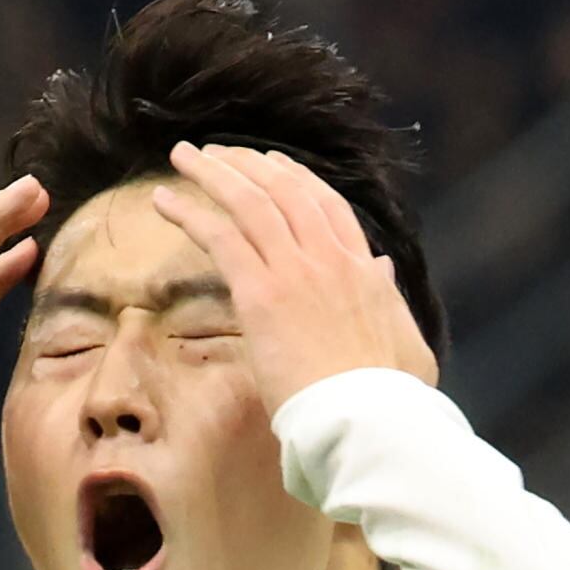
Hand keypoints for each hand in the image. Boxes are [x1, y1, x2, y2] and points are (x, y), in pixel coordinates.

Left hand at [152, 144, 437, 413]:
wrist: (367, 418)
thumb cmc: (388, 397)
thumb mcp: (405, 341)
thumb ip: (389, 300)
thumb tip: (381, 268)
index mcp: (362, 270)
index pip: (327, 207)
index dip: (296, 179)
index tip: (273, 163)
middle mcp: (330, 259)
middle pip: (286, 191)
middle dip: (249, 164)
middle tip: (217, 152)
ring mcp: (296, 271)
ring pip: (251, 202)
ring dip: (214, 173)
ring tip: (184, 156)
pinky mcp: (262, 293)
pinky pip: (221, 237)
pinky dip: (189, 213)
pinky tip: (163, 200)